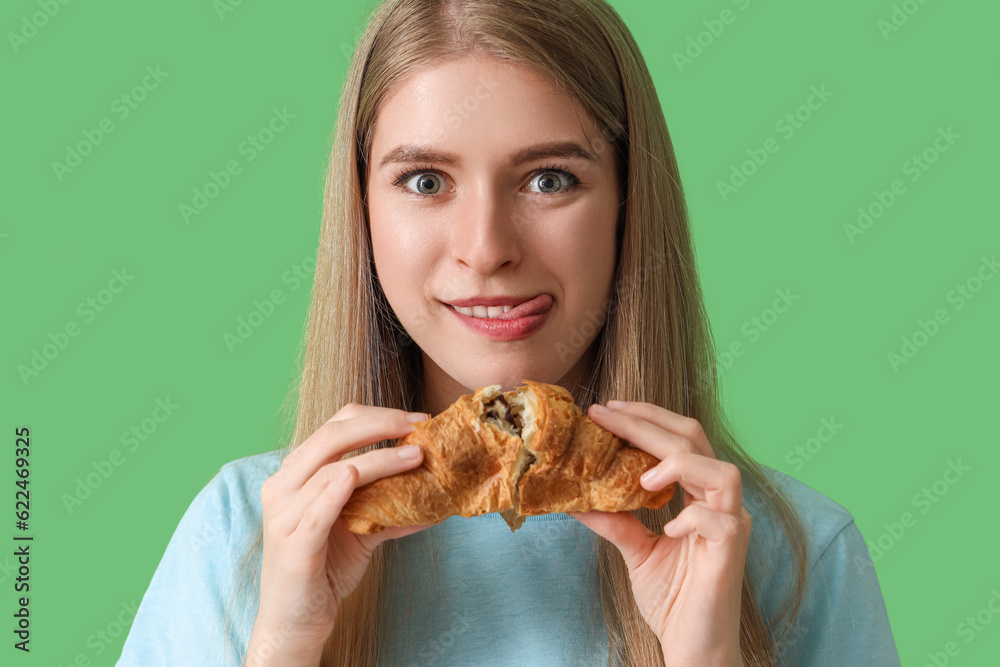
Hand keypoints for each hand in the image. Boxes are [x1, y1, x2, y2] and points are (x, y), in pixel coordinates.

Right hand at [244, 404, 433, 666]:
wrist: (295, 622)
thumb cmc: (324, 569)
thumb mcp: (361, 529)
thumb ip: (390, 505)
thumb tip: (437, 494)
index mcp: (296, 474)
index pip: (335, 426)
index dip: (376, 415)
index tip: (416, 419)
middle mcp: (283, 486)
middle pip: (332, 436)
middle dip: (380, 424)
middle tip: (420, 425)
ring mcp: (284, 515)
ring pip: (332, 470)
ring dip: (378, 458)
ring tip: (415, 455)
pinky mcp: (292, 546)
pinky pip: (315, 510)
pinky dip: (337, 489)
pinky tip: (357, 475)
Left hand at [571, 401, 749, 666]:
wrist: (694, 647)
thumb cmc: (673, 600)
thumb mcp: (635, 550)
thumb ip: (614, 519)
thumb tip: (576, 495)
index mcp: (700, 495)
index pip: (679, 439)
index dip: (644, 418)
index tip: (604, 409)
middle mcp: (721, 502)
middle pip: (695, 440)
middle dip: (648, 421)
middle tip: (606, 413)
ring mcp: (732, 525)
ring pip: (721, 470)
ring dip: (678, 462)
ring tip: (641, 476)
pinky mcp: (733, 552)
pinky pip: (721, 520)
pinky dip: (692, 517)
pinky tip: (668, 530)